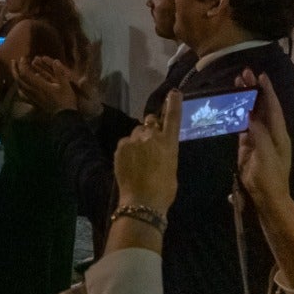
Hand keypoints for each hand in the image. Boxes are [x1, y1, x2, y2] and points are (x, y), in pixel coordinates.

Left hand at [12, 56, 79, 113]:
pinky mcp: (34, 102)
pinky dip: (19, 87)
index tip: (23, 58)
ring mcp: (32, 97)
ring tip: (15, 70)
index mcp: (40, 86)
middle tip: (13, 61)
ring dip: (16, 77)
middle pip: (19, 79)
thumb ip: (59, 72)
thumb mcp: (65, 85)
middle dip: (15, 69)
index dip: (22, 65)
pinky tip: (20, 86)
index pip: (25, 74)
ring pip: (19, 86)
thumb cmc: (66, 100)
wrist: (65, 117)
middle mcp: (33, 91)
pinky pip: (23, 94)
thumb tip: (55, 61)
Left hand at [113, 90, 181, 213]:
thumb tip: (159, 149)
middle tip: (149, 142)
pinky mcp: (120, 146)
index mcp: (169, 142)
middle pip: (150, 121)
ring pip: (136, 132)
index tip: (173, 92)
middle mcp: (152, 136)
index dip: (173, 103)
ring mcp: (134, 140)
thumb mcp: (171, 167)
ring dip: (138, 140)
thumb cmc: (164, 189)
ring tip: (138, 158)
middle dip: (150, 127)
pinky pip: (125, 142)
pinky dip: (127, 149)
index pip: (172, 117)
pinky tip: (129, 163)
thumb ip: (165, 151)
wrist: (142, 201)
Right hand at [237, 72, 292, 208]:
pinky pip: (243, 123)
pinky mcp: (248, 144)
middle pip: (262, 106)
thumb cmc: (270, 179)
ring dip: (246, 97)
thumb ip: (259, 137)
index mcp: (279, 134)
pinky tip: (231, 103)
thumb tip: (251, 117)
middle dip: (255, 89)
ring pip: (252, 112)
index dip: (267, 91)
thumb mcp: (266, 158)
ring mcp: (259, 138)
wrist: (267, 197)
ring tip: (237, 82)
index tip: (260, 75)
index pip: (273, 108)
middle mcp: (271, 132)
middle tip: (244, 73)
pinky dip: (238, 112)